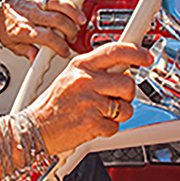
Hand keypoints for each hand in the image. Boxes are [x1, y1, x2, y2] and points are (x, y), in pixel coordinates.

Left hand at [0, 0, 85, 60]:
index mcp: (23, 29)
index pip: (47, 37)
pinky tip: (75, 12)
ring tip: (81, 23)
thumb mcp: (11, 45)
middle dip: (70, 31)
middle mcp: (32, 15)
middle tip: (72, 40)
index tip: (64, 52)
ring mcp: (37, 4)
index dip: (60, 46)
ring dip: (74, 14)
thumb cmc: (2, 26)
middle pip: (58, 21)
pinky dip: (69, 5)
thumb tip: (37, 60)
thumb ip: (26, 52)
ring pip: (60, 5)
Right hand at [27, 41, 151, 154]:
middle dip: (127, 94)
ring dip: (118, 114)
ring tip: (99, 113)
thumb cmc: (52, 106)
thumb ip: (96, 72)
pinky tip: (92, 125)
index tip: (146, 57)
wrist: (33, 130)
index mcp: (80, 66)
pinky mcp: (92, 123)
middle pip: (128, 83)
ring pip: (125, 107)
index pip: (115, 51)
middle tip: (115, 98)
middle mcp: (85, 81)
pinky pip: (115, 126)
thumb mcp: (70, 78)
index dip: (136, 52)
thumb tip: (124, 69)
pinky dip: (107, 129)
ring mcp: (89, 102)